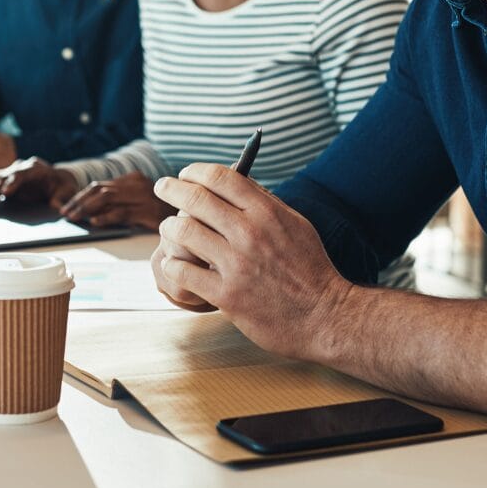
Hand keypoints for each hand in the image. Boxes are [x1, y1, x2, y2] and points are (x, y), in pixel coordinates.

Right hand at [0, 156, 77, 204]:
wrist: (57, 179)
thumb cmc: (63, 185)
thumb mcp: (67, 191)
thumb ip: (62, 198)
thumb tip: (60, 208)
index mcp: (37, 168)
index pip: (23, 173)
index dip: (13, 182)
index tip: (6, 192)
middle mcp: (22, 167)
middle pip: (6, 176)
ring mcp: (12, 172)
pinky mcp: (5, 179)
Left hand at [58, 172, 171, 230]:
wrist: (195, 219)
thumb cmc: (165, 215)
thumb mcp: (142, 204)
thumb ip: (122, 204)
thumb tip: (92, 215)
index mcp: (134, 180)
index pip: (101, 185)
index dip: (80, 196)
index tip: (67, 207)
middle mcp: (137, 185)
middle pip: (101, 190)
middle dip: (79, 202)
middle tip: (65, 213)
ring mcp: (143, 197)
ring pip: (108, 198)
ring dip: (87, 209)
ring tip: (75, 218)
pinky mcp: (149, 211)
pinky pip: (123, 212)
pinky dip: (106, 217)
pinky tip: (95, 223)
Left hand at [151, 163, 351, 357]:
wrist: (325, 316)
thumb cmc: (310, 269)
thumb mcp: (296, 225)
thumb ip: (266, 203)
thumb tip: (237, 181)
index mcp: (268, 213)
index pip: (222, 177)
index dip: (196, 171)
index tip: (186, 173)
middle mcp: (250, 234)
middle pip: (197, 199)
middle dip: (172, 188)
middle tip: (162, 186)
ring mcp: (237, 265)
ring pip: (184, 232)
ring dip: (169, 226)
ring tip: (168, 228)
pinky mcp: (227, 296)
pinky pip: (183, 272)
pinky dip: (172, 263)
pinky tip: (174, 262)